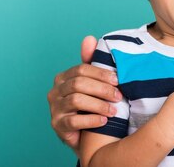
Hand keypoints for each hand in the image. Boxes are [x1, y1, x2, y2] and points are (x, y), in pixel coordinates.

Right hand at [48, 36, 121, 155]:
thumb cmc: (90, 105)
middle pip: (79, 84)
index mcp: (63, 78)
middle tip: (119, 96)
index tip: (118, 80)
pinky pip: (74, 121)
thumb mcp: (92, 83)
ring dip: (99, 104)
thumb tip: (89, 38)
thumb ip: (92, 62)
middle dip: (102, 89)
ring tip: (114, 110)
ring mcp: (54, 109)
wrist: (85, 135)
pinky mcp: (57, 125)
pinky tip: (104, 121)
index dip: (100, 74)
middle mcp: (55, 91)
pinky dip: (91, 120)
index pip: (81, 69)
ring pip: (76, 101)